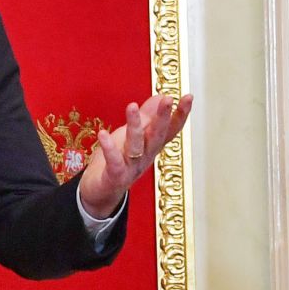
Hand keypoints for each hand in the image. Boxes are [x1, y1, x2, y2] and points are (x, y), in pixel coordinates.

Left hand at [76, 92, 193, 218]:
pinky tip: (103, 134)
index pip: (170, 129)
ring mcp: (131, 167)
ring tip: (131, 106)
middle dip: (163, 118)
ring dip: (135, 126)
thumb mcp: (134, 135)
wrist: (100, 193)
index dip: (180, 115)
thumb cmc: (118, 160)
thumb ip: (147, 117)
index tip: (188, 97)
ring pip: (136, 146)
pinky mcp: (115, 176)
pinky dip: (109, 149)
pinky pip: (114, 162)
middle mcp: (145, 156)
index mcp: (151, 146)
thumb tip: (161, 96)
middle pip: (157, 136)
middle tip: (168, 100)